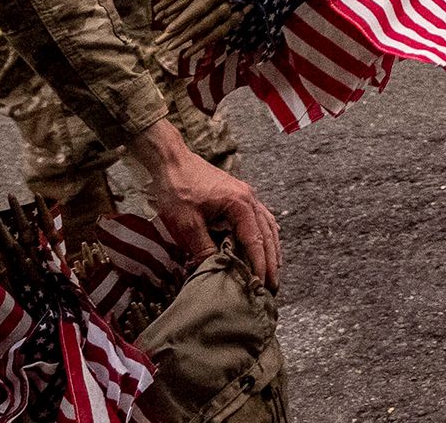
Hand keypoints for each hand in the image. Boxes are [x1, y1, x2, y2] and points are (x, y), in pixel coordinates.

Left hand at [127, 120, 280, 286]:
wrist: (171, 160)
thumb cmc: (178, 188)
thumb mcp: (186, 224)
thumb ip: (203, 248)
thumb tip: (215, 270)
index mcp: (240, 204)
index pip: (255, 241)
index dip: (259, 264)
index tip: (261, 284)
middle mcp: (249, 198)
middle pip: (267, 234)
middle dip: (271, 261)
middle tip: (273, 285)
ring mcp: (246, 195)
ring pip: (267, 225)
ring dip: (271, 248)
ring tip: (274, 268)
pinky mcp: (238, 194)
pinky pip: (260, 216)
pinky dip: (266, 232)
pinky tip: (268, 239)